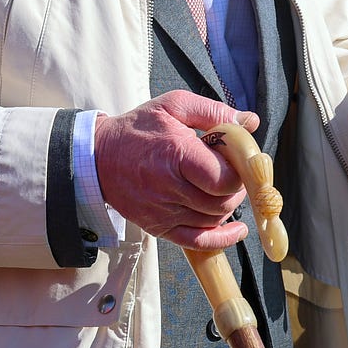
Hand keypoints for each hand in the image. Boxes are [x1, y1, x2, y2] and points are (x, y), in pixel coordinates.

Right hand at [93, 91, 259, 249]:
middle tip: (231, 171)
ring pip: (213, 219)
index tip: (236, 158)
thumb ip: (214, 111)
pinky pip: (197, 241)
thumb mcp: (174, 105)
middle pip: (222, 202)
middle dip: (236, 188)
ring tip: (221, 186)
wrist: (98, 157)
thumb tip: (249, 122)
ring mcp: (163, 211)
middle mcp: (169, 187)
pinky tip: (237, 230)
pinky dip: (221, 238)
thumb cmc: (138, 128)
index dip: (239, 171)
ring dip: (227, 205)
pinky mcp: (159, 227)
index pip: (223, 178)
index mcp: (177, 153)